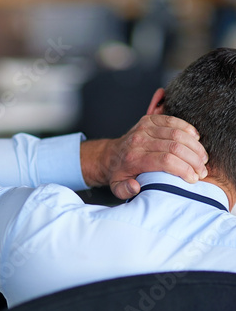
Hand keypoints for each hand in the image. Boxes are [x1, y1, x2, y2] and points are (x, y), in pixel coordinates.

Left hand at [81, 115, 208, 199]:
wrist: (108, 156)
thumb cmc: (118, 175)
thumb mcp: (117, 188)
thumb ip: (125, 191)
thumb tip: (136, 187)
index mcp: (133, 159)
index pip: (165, 161)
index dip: (184, 169)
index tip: (194, 178)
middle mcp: (139, 141)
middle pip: (174, 147)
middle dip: (193, 159)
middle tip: (202, 170)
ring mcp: (144, 128)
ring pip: (176, 133)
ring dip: (194, 146)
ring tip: (202, 158)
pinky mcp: (148, 119)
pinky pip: (172, 120)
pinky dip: (187, 128)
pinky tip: (196, 139)